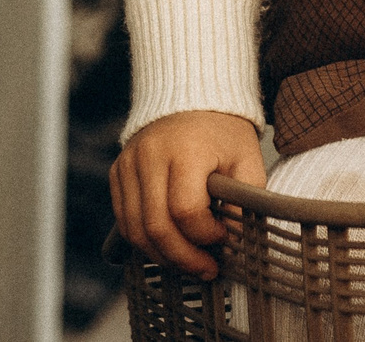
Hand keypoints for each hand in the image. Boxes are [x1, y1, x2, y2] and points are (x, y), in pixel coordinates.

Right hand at [110, 111, 266, 276]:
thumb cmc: (223, 132)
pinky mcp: (117, 171)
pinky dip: (144, 242)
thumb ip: (244, 200)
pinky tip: (169, 247)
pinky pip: (124, 220)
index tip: (224, 236)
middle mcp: (149, 155)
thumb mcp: (247, 160)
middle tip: (207, 269)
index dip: (206, 235)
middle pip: (156, 226)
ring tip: (189, 263)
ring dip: (162, 256)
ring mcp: (128, 163)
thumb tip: (234, 242)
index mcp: (185, 149)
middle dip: (183, 258)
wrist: (191, 95)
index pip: (186, 210)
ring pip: (135, 230)